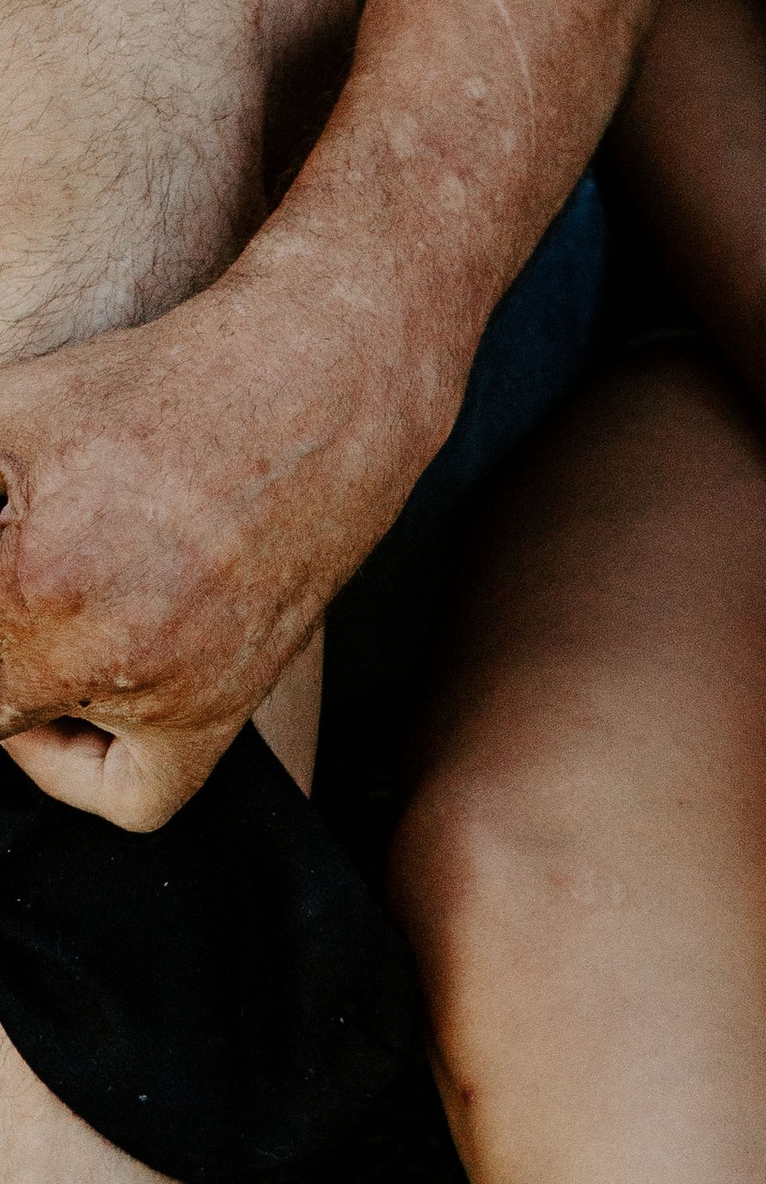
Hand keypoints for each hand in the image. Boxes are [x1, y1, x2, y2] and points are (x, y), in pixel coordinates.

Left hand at [0, 278, 404, 829]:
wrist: (316, 392)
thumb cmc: (163, 388)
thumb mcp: (6, 412)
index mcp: (38, 584)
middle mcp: (109, 657)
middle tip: (3, 597)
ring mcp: (176, 695)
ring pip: (32, 742)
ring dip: (12, 694)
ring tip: (17, 631)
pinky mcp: (225, 709)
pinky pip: (137, 794)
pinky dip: (86, 768)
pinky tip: (73, 701)